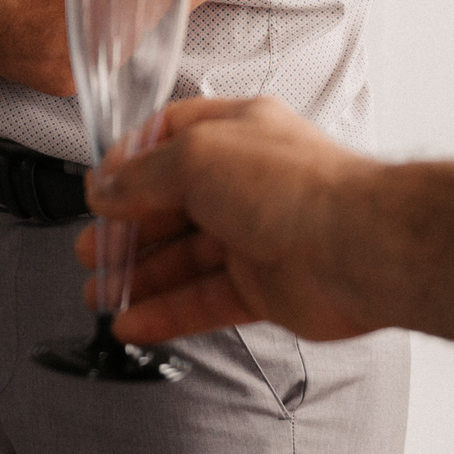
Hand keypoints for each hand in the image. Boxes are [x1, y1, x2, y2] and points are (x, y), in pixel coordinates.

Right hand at [78, 96, 386, 346]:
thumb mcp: (196, 157)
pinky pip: (204, 300)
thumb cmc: (298, 187)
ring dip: (139, 277)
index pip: (166, 140)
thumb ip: (142, 176)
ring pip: (184, 259)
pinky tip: (135, 321)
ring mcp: (254, 235)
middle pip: (170, 206)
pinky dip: (167, 312)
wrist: (361, 248)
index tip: (98, 191)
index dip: (127, 165)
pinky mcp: (264, 287)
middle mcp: (245, 181)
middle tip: (92, 252)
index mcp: (234, 131)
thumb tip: (105, 188)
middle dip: (126, 231)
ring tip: (100, 294)